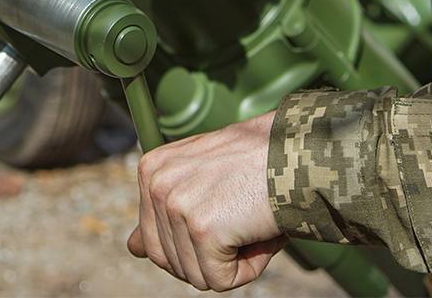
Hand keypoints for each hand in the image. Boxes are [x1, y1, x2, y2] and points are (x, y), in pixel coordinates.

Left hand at [127, 111, 286, 290]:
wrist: (299, 151)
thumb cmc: (261, 164)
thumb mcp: (203, 178)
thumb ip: (164, 213)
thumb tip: (132, 248)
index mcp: (152, 168)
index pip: (152, 238)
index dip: (193, 241)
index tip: (222, 213)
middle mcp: (155, 182)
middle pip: (169, 261)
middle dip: (209, 255)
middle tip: (241, 218)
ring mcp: (175, 204)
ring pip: (196, 275)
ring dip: (232, 260)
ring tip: (251, 220)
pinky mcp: (201, 228)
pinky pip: (220, 280)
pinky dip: (248, 268)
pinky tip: (258, 233)